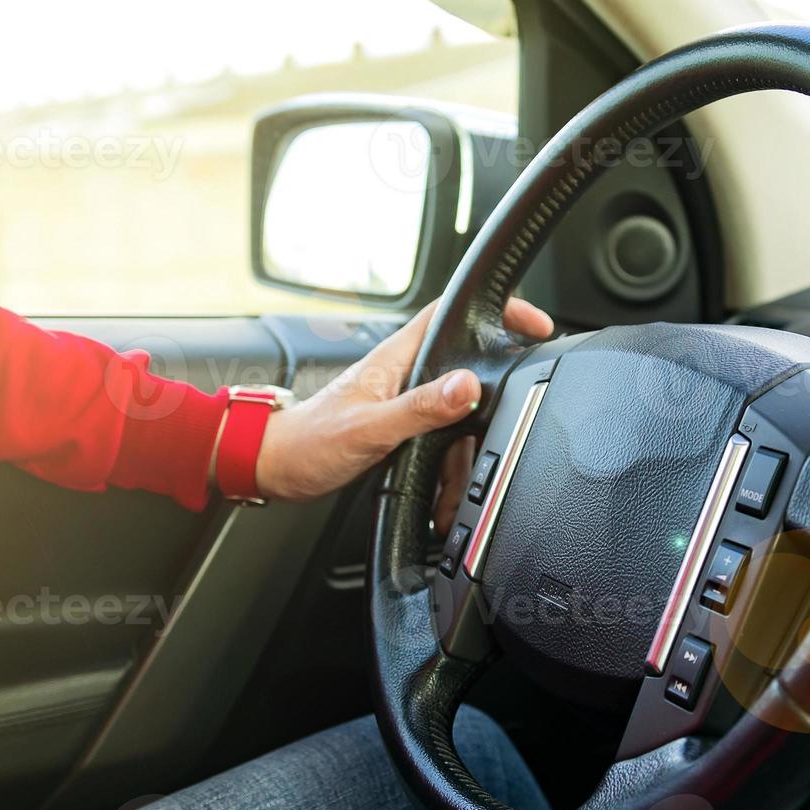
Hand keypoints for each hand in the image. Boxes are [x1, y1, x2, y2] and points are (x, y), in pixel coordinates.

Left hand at [254, 299, 553, 516]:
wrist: (276, 467)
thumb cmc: (308, 442)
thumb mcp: (370, 428)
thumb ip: (420, 407)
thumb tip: (467, 385)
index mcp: (399, 358)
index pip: (454, 315)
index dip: (497, 312)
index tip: (533, 324)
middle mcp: (406, 373)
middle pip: (468, 370)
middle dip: (494, 402)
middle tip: (513, 424)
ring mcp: (405, 400)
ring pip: (458, 416)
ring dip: (464, 454)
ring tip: (455, 490)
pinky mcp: (402, 426)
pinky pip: (441, 441)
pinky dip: (447, 470)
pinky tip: (442, 496)